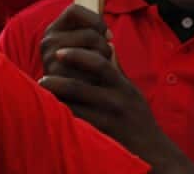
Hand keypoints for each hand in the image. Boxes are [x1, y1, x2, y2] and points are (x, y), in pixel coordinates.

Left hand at [39, 6, 193, 171]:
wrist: (150, 148)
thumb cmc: (136, 116)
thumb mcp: (130, 90)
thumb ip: (117, 69)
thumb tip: (107, 45)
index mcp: (122, 86)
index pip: (99, 63)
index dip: (77, 55)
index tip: (59, 52)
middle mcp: (115, 101)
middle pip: (79, 86)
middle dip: (57, 81)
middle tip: (42, 78)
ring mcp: (106, 119)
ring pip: (72, 107)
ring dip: (54, 100)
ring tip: (42, 96)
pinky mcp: (99, 135)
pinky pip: (75, 124)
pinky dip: (61, 118)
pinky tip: (51, 114)